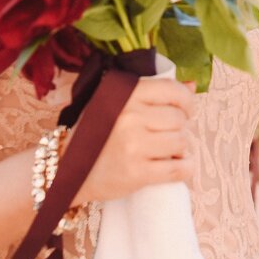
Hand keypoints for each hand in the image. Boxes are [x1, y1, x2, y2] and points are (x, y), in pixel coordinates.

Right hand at [74, 76, 196, 204]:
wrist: (66, 172)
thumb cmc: (96, 135)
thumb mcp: (115, 104)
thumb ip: (152, 93)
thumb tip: (193, 85)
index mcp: (123, 95)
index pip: (172, 90)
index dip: (186, 101)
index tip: (185, 111)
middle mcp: (128, 116)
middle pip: (179, 118)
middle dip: (180, 128)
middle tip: (168, 136)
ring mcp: (133, 145)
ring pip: (182, 142)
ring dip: (182, 149)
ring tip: (168, 152)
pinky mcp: (137, 173)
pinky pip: (180, 168)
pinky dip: (185, 168)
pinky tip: (177, 166)